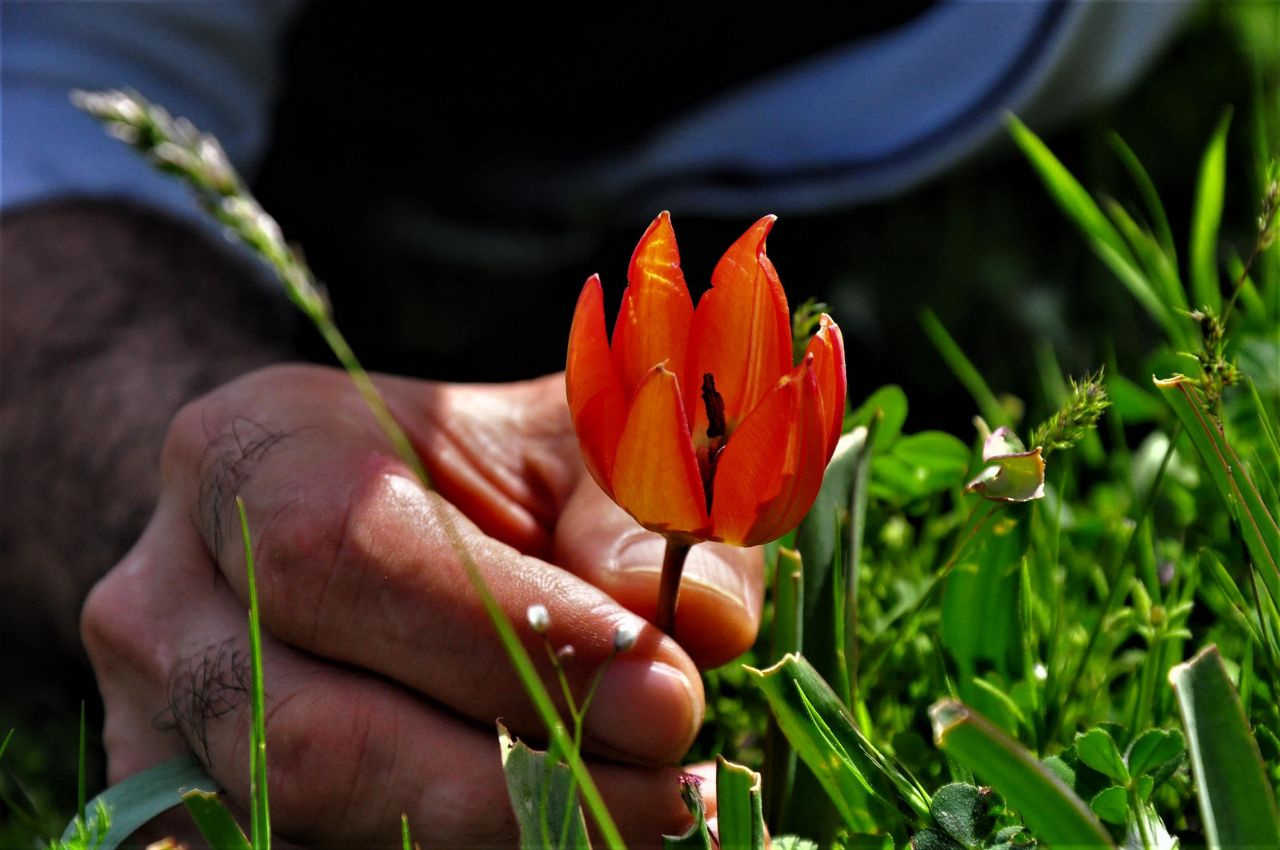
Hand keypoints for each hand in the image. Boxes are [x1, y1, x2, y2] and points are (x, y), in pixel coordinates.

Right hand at [82, 364, 762, 846]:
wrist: (376, 528)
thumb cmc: (487, 480)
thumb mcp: (573, 452)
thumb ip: (642, 515)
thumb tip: (704, 622)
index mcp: (246, 453)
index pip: (341, 546)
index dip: (506, 635)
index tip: (665, 690)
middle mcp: (164, 595)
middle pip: (306, 729)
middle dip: (511, 783)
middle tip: (681, 792)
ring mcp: (152, 729)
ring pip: (299, 828)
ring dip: (491, 841)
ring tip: (639, 818)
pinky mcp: (183, 816)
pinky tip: (549, 837)